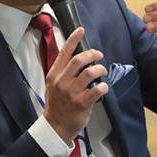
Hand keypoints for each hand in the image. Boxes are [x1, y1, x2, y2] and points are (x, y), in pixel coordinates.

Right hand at [43, 27, 108, 145]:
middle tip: (98, 55)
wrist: (55, 126)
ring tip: (102, 72)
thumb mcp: (53, 85)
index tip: (80, 30)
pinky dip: (103, 86)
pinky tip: (103, 87)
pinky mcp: (82, 103)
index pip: (64, 52)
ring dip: (100, 69)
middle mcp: (62, 82)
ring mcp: (71, 93)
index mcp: (54, 75)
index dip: (73, 39)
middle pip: (79, 60)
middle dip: (92, 54)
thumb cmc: (57, 105)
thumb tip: (77, 58)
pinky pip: (97, 89)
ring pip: (90, 72)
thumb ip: (62, 72)